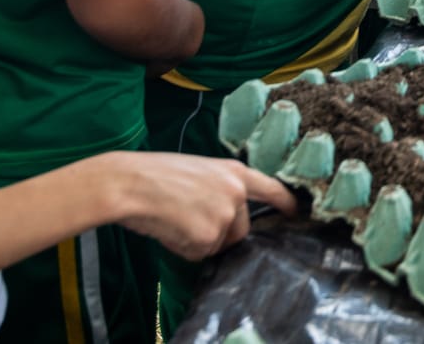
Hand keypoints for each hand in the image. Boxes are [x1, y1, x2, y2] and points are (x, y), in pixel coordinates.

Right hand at [103, 152, 296, 259]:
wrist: (129, 184)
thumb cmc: (154, 174)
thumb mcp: (198, 170)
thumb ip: (219, 189)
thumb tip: (225, 218)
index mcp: (233, 171)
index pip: (271, 189)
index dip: (285, 203)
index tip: (294, 212)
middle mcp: (236, 192)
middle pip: (240, 230)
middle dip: (219, 234)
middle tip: (187, 220)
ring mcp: (225, 215)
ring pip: (217, 244)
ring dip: (198, 241)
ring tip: (174, 219)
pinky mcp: (209, 236)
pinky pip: (199, 254)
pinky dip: (183, 248)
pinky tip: (169, 228)